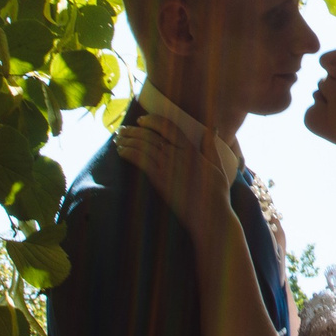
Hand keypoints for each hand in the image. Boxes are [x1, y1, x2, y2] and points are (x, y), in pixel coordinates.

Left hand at [113, 113, 234, 232]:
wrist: (209, 215)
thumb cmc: (215, 193)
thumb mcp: (217, 166)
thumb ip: (211, 146)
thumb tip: (214, 128)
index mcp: (191, 149)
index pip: (168, 126)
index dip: (152, 120)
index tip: (141, 120)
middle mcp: (178, 154)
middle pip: (150, 135)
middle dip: (133, 130)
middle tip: (121, 130)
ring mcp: (167, 167)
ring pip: (143, 146)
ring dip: (127, 140)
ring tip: (117, 139)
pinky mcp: (159, 180)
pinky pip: (140, 160)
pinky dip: (128, 153)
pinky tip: (121, 151)